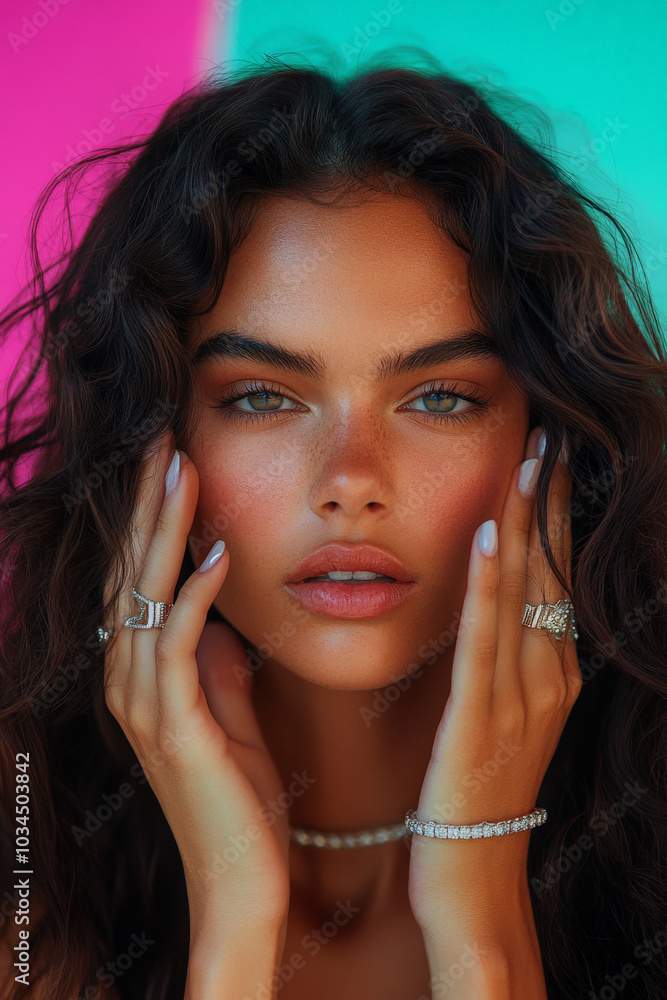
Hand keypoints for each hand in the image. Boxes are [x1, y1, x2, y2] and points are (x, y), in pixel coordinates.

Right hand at [102, 431, 289, 939]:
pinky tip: (216, 553)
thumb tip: (221, 616)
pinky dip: (194, 595)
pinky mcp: (174, 727)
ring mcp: (146, 705)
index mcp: (144, 676)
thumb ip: (218, 665)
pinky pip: (179, 645)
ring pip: (146, 596)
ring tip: (181, 469)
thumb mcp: (229, 713)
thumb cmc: (238, 797)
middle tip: (159, 441)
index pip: (141, 579)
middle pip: (132, 575)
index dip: (152, 521)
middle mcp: (130, 682)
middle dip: (146, 506)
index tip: (171, 463)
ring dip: (165, 532)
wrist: (242, 879)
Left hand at [407, 424, 581, 931]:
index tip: (548, 459)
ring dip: (526, 521)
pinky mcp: (482, 718)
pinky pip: (486, 638)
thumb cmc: (475, 792)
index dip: (554, 515)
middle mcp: (547, 676)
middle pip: (551, 572)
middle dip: (550, 501)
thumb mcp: (498, 717)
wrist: (473, 876)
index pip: (556, 577)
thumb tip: (486, 606)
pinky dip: (490, 584)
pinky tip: (491, 535)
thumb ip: (496, 662)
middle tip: (549, 434)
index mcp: (551, 673)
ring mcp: (522, 697)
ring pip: (526, 593)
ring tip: (529, 458)